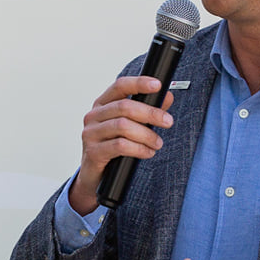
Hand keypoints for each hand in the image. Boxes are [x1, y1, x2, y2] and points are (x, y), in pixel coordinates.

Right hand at [69, 75, 175, 214]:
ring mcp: (90, 134)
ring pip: (123, 126)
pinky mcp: (93, 152)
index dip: (139, 83)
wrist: (95, 176)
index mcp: (102, 105)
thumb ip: (148, 111)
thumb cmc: (113, 148)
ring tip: (157, 143)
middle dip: (151, 113)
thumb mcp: (131, 126)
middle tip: (168, 121)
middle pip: (124, 107)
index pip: (120, 86)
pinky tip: (147, 152)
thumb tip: (167, 96)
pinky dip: (139, 149)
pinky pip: (120, 146)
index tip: (158, 85)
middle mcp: (93, 116)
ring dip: (146, 135)